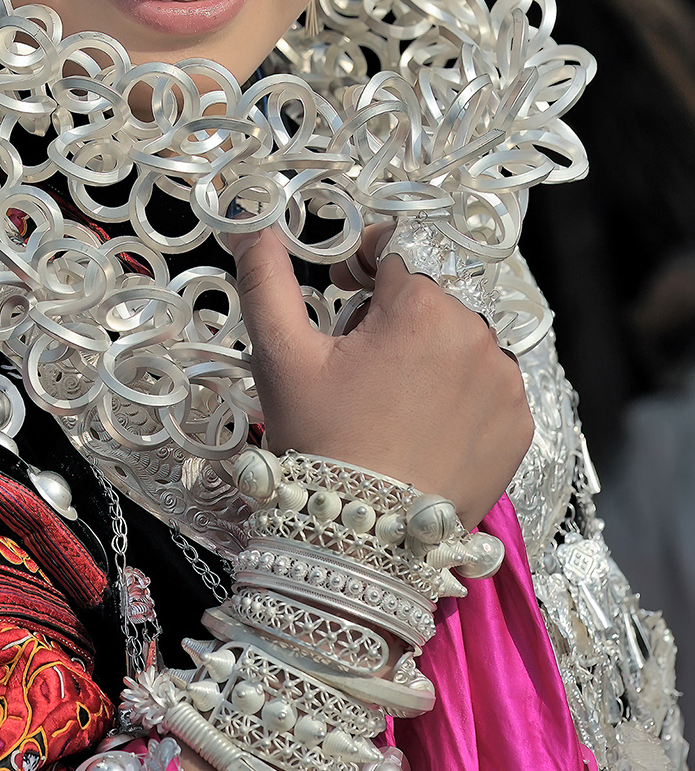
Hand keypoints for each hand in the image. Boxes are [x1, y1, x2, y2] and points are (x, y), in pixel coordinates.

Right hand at [230, 228, 532, 528]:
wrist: (362, 540)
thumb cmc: (319, 442)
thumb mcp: (281, 356)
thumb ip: (266, 280)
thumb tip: (251, 229)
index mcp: (424, 306)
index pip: (400, 248)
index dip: (366, 261)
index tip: (342, 287)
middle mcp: (480, 335)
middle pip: (433, 295)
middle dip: (396, 311)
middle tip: (356, 357)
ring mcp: (507, 384)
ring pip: (464, 338)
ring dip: (430, 350)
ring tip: (389, 397)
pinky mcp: (520, 425)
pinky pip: (489, 385)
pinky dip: (459, 392)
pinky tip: (421, 424)